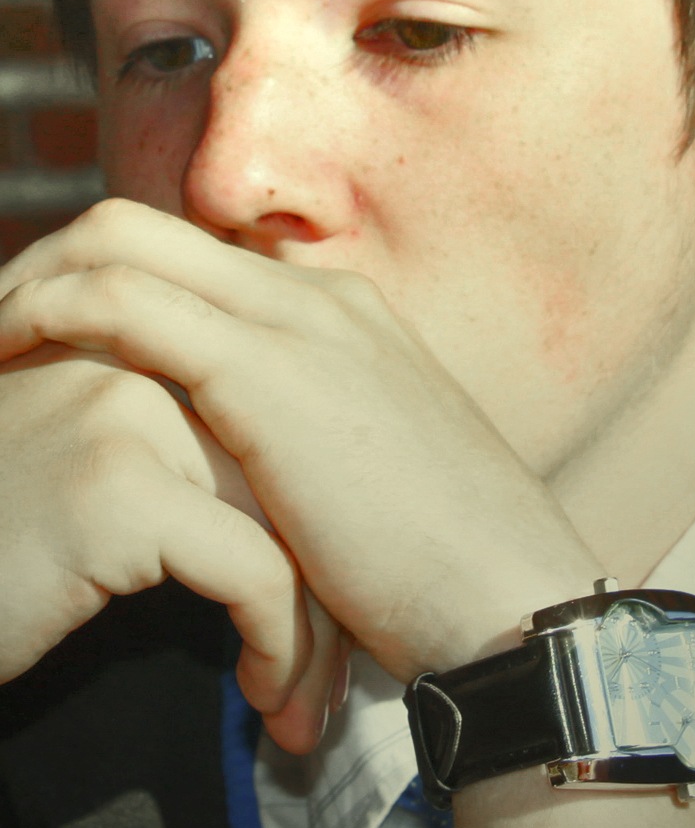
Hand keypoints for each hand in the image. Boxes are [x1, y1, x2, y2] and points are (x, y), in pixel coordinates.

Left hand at [0, 201, 598, 681]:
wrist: (510, 601)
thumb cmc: (441, 573)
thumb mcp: (368, 487)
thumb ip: (306, 454)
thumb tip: (252, 486)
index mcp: (341, 315)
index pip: (192, 260)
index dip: (104, 283)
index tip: (42, 336)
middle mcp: (315, 296)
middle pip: (141, 226)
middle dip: (49, 261)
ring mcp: (293, 321)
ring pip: (119, 242)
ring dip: (31, 281)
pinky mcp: (264, 372)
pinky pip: (124, 303)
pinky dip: (48, 312)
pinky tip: (2, 353)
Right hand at [0, 339, 346, 751]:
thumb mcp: (94, 468)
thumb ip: (180, 447)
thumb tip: (303, 517)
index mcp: (147, 335)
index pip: (280, 420)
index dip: (322, 519)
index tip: (337, 604)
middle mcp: (144, 354)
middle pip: (294, 467)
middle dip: (334, 580)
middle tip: (341, 674)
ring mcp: (129, 412)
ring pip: (290, 521)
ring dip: (319, 630)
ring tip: (310, 709)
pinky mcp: (116, 488)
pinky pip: (253, 573)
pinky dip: (279, 646)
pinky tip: (262, 700)